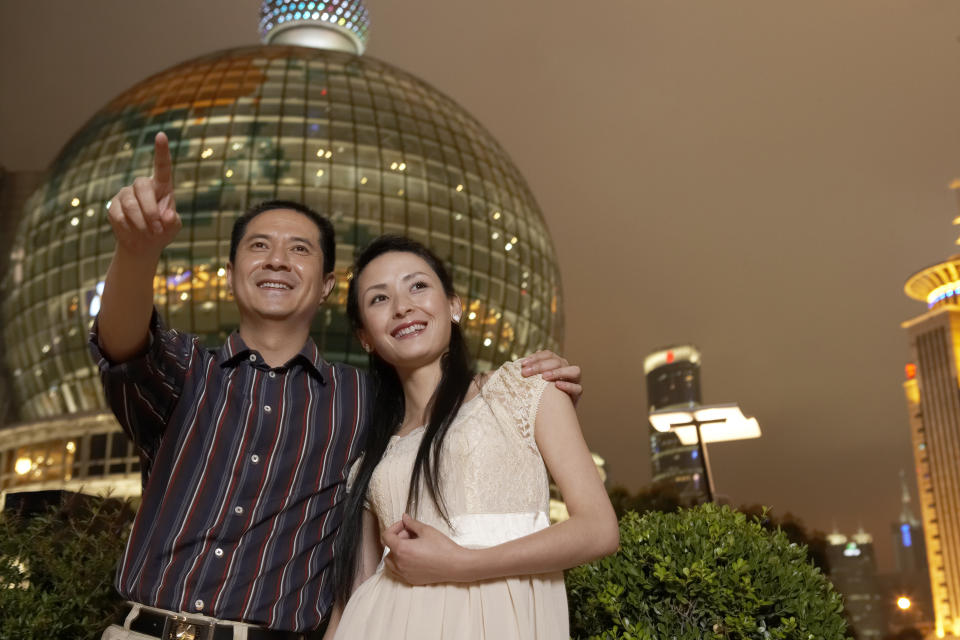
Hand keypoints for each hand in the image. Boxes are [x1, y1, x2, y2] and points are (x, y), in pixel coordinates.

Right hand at [107, 132, 180, 257]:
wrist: (143, 244)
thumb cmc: (163, 231)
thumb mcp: (173, 228)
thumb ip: (173, 221)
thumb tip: (167, 215)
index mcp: (162, 186)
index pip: (162, 166)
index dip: (161, 151)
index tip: (161, 135)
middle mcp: (142, 185)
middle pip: (142, 187)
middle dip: (150, 211)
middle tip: (157, 229)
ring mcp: (125, 193)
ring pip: (130, 204)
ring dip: (142, 223)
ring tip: (149, 233)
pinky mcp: (113, 205)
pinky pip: (119, 215)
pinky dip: (129, 227)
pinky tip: (134, 231)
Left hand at [382, 514, 468, 584]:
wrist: (455, 565)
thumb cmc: (443, 547)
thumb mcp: (426, 530)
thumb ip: (411, 523)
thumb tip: (404, 518)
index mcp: (401, 550)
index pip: (386, 536)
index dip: (394, 527)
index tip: (404, 525)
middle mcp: (400, 564)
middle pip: (389, 548)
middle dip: (398, 538)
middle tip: (413, 534)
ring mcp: (404, 574)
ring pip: (391, 561)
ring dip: (397, 552)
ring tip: (412, 546)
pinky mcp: (411, 580)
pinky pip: (398, 571)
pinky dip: (401, 563)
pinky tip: (414, 557)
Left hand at [521, 350, 581, 405]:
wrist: (554, 413)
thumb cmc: (543, 395)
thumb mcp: (536, 382)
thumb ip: (532, 372)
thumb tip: (522, 362)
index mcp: (558, 364)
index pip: (549, 355)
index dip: (536, 357)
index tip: (522, 364)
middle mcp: (567, 370)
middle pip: (558, 361)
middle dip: (541, 365)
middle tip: (526, 373)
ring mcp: (574, 381)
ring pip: (574, 371)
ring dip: (559, 372)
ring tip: (544, 377)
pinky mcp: (577, 395)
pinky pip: (578, 388)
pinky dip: (568, 385)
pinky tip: (557, 385)